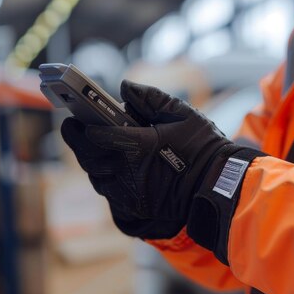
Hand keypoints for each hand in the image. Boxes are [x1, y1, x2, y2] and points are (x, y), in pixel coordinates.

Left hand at [61, 80, 261, 245]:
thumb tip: (125, 88)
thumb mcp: (183, 114)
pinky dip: (107, 179)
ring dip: (92, 162)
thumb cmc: (204, 148)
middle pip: (89, 158)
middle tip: (74, 129)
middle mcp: (128, 172)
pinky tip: (111, 168)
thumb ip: (151, 98)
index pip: (96, 136)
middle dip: (78, 143)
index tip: (76, 117)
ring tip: (93, 148)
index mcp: (138, 146)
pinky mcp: (136, 206)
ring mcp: (131, 193)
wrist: (220, 187)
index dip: (81, 126)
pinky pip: (111, 193)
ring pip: (97, 178)